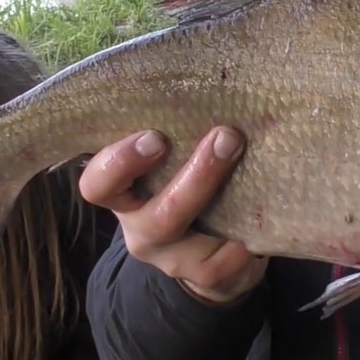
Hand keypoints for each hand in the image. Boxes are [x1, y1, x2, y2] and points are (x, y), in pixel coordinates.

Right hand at [78, 126, 268, 304]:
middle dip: (196, 176)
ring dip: (225, 200)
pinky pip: (226, 260)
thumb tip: (212, 83)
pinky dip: (246, 238)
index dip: (120, 163)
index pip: (98, 185)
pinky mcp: (203, 276)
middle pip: (157, 214)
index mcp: (123, 195)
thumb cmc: (185, 183)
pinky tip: (261, 216)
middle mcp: (139, 228)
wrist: (205, 251)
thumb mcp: (171, 161)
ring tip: (250, 165)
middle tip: (227, 137)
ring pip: (196, 242)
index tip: (156, 136)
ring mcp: (170, 258)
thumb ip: (177, 135)